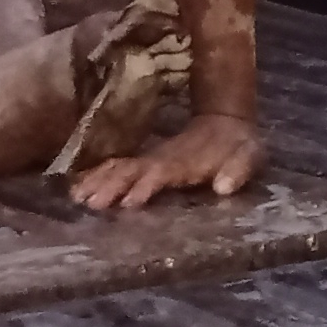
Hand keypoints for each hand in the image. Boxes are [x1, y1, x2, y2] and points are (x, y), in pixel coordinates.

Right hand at [71, 110, 264, 210]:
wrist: (227, 121)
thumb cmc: (239, 146)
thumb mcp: (249, 156)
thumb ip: (238, 170)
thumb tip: (224, 188)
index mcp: (185, 162)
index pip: (161, 173)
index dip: (147, 186)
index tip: (130, 202)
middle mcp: (163, 160)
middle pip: (132, 170)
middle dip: (112, 186)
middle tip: (92, 204)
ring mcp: (152, 159)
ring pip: (119, 167)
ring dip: (98, 180)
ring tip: (77, 196)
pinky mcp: (146, 162)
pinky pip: (117, 167)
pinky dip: (97, 175)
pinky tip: (77, 187)